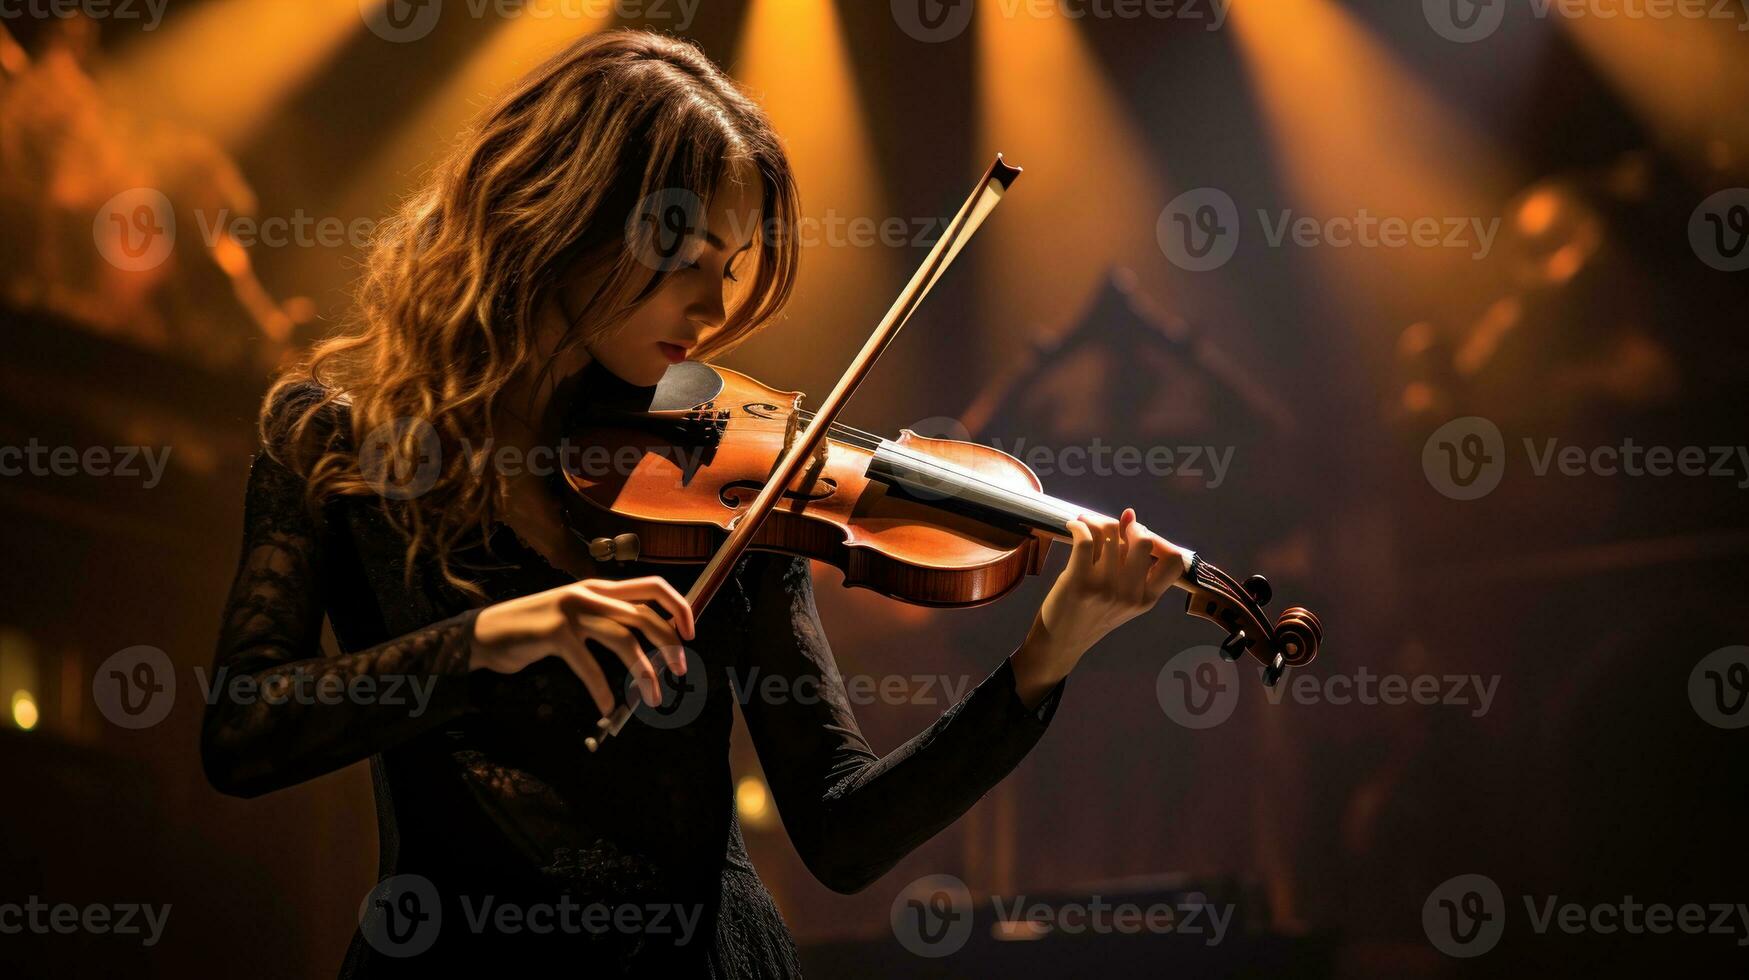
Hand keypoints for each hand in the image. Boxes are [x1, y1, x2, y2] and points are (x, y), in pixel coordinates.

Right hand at [470, 576, 696, 715]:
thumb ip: (607, 619)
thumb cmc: (536, 629)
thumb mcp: (577, 616)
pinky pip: (589, 666)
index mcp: (600, 588)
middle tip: (679, 671)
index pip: (653, 585)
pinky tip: (607, 707)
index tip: (690, 633)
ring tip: (652, 698)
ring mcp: (572, 611)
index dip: (678, 606)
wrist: (487, 633)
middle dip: (669, 644)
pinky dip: (602, 690)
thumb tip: (649, 641)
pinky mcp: (554, 633)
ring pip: (623, 639)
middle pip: (645, 613)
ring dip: (644, 672)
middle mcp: (590, 594)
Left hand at [1013, 509, 1187, 701]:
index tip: (1141, 537)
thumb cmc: (1093, 615)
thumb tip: (1129, 514)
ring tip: (1086, 523)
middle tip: (1114, 527)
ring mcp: (1105, 587)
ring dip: (1096, 521)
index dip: (1160, 541)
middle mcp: (1129, 594)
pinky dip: (1080, 525)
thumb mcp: (1123, 598)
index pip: (1174, 562)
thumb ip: (1130, 562)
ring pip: (1111, 534)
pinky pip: (1085, 538)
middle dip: (1129, 526)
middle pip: (1143, 540)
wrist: (1062, 642)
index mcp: (1146, 599)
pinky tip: (1075, 527)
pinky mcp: (1078, 580)